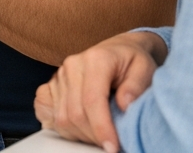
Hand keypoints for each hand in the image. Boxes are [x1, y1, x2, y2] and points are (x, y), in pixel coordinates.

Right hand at [33, 31, 166, 151]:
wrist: (118, 49)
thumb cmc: (132, 61)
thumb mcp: (145, 69)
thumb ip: (136, 86)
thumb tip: (124, 105)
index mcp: (95, 60)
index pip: (92, 100)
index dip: (101, 128)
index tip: (112, 148)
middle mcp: (72, 66)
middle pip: (75, 113)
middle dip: (93, 137)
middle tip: (113, 145)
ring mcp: (60, 75)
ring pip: (62, 117)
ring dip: (81, 135)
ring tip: (101, 135)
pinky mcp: (52, 84)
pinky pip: (46, 110)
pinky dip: (62, 126)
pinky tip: (80, 129)